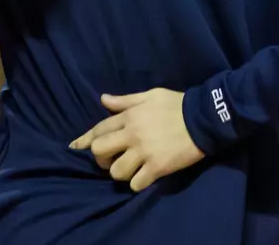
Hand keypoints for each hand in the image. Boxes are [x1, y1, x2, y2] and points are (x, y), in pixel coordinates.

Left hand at [69, 89, 201, 191]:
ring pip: (116, 172)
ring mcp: (144, 152)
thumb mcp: (150, 95)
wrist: (203, 119)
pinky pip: (136, 184)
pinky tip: (143, 177)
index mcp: (130, 116)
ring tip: (130, 169)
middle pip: (100, 151)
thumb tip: (103, 99)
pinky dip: (137, 183)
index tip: (75, 147)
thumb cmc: (176, 104)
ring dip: (120, 173)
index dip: (85, 139)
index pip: (99, 129)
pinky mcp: (157, 167)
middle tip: (112, 159)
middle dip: (101, 158)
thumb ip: (125, 100)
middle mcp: (132, 134)